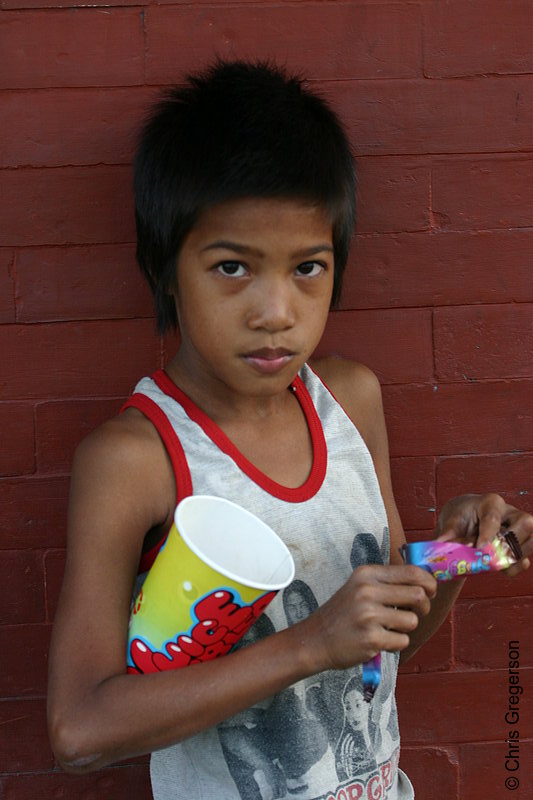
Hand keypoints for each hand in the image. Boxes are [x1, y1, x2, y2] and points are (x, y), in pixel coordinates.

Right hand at [300, 564, 436, 671]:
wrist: (316, 639)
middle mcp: (367, 591)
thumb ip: (388, 582)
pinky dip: (396, 643)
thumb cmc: (344, 613)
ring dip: (407, 627)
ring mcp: (369, 615)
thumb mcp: (360, 586)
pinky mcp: (371, 638)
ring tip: (390, 628)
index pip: (411, 571)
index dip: (429, 581)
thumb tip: (425, 581)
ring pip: (413, 621)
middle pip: (418, 595)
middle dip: (424, 606)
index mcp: (367, 574)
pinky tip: (380, 640)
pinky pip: (402, 641)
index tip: (431, 591)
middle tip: (417, 612)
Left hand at [436, 493, 531, 575]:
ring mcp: (520, 525)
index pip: (493, 518)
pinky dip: (518, 564)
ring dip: (517, 556)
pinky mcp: (524, 539)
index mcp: (490, 503)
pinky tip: (506, 569)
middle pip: (524, 524)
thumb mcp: (452, 521)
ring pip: (532, 537)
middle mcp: (510, 511)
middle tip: (493, 556)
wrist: (468, 520)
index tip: (480, 548)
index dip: (488, 534)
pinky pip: (529, 551)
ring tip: (498, 565)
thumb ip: (449, 532)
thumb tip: (440, 543)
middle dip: (511, 543)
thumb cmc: (462, 517)